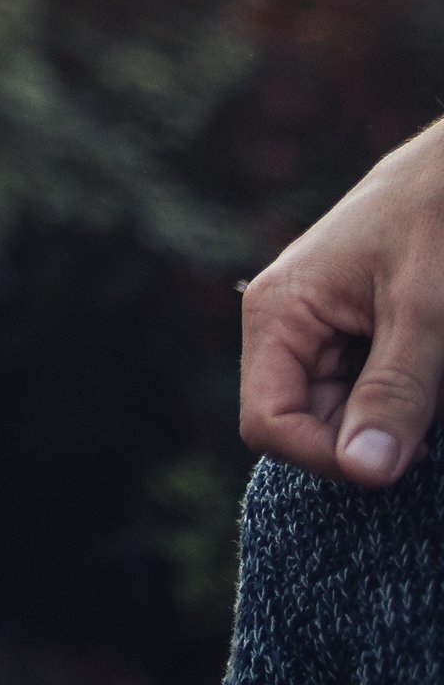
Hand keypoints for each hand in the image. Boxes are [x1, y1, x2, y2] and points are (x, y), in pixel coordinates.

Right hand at [242, 119, 443, 485]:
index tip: (397, 460)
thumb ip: (394, 394)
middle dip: (370, 434)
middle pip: (308, 424)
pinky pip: (371, 390)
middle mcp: (287, 325)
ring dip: (397, 415)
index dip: (326, 455)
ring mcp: (322, 329)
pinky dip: (409, 396)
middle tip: (431, 407)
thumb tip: (364, 472)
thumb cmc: (437, 222)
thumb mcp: (425, 315)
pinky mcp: (358, 331)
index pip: (269, 424)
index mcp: (277, 313)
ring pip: (346, 413)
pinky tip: (433, 365)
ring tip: (435, 374)